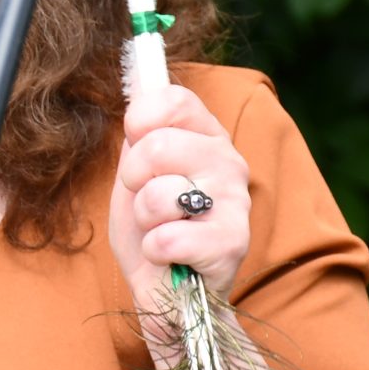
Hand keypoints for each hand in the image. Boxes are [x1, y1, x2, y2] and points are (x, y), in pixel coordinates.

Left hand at [110, 85, 251, 306]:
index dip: (140, 121)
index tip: (135, 143)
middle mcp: (228, 161)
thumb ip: (140, 131)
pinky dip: (156, 252)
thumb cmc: (153, 229)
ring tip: (162, 229)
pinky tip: (172, 256)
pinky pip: (167, 238)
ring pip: (158, 195)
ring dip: (145, 220)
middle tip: (146, 201)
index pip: (173, 99)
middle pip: (157, 145)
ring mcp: (235, 201)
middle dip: (133, 180)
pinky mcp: (232, 244)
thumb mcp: (136, 173)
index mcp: (206, 135)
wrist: (168, 292)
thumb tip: (137, 77)